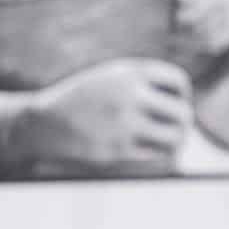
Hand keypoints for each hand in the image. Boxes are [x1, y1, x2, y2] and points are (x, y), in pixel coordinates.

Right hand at [5, 57, 193, 174]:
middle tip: (179, 126)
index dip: (183, 94)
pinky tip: (154, 153)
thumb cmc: (83, 99)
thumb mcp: (111, 76)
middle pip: (182, 112)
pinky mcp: (116, 150)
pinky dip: (160, 156)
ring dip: (178, 141)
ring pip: (174, 137)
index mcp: (129, 73)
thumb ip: (143, 80)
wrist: (44, 122)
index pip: (178, 82)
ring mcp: (123, 124)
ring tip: (173, 142)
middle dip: (184, 121)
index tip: (178, 102)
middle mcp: (129, 96)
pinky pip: (155, 156)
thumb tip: (183, 97)